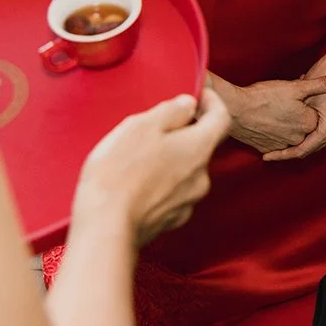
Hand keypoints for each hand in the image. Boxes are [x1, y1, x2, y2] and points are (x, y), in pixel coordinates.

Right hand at [71, 89, 232, 248]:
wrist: (104, 230)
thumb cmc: (119, 174)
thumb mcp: (140, 127)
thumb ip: (171, 111)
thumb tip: (187, 105)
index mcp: (198, 148)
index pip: (222, 118)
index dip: (212, 102)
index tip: (197, 95)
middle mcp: (201, 177)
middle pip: (201, 145)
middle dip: (182, 133)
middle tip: (153, 128)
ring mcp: (187, 202)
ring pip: (185, 171)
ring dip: (169, 160)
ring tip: (136, 158)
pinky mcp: (170, 221)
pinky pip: (172, 193)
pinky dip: (159, 184)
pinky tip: (134, 183)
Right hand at [209, 71, 325, 155]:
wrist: (233, 109)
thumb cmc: (264, 96)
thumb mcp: (297, 86)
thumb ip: (324, 83)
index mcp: (309, 125)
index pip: (317, 113)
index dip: (309, 101)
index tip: (299, 91)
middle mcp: (297, 139)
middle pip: (304, 124)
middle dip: (300, 112)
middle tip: (286, 99)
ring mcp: (281, 145)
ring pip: (290, 133)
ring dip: (288, 123)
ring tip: (277, 108)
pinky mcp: (265, 148)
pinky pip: (276, 141)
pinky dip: (276, 131)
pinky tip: (269, 119)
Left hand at [263, 40, 325, 162]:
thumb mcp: (306, 93)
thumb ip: (296, 116)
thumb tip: (275, 130)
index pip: (304, 150)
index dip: (283, 154)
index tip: (267, 156)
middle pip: (311, 148)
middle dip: (290, 150)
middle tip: (270, 152)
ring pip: (316, 141)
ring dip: (299, 141)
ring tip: (278, 143)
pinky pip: (322, 132)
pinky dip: (308, 133)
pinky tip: (293, 130)